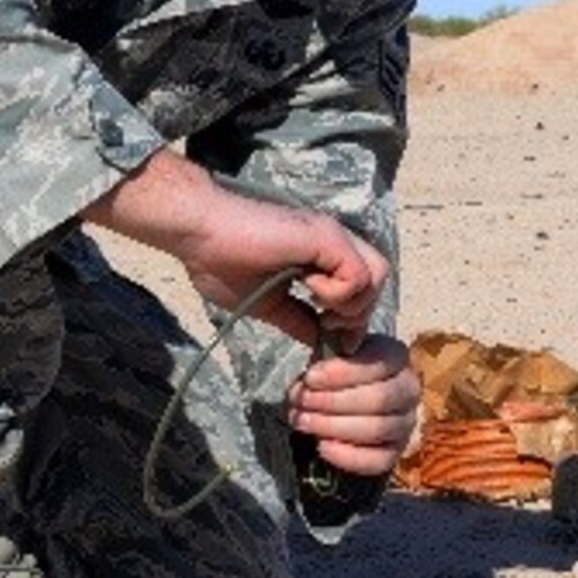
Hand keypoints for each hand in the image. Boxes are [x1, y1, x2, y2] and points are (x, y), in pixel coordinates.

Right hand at [84, 149, 388, 348]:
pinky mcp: (326, 236)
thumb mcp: (268, 304)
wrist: (198, 233)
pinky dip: (338, 293)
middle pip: (379, 281)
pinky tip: (307, 288)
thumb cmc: (221, 261)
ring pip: (377, 277)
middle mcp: (333, 242)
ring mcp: (332, 236)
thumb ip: (298, 320)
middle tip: (323, 325)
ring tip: (316, 306)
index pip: (362, 287)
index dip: (351, 318)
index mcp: (321, 256)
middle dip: (357, 314)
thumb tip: (318, 343)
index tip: (324, 336)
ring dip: (350, 304)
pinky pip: (358, 275)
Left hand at [287, 334, 418, 475]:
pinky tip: (322, 446)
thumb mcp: (331, 350)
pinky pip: (378, 460)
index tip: (310, 378)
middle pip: (379, 399)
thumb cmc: (335, 370)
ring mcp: (405, 423)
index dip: (342, 373)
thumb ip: (332, 346)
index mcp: (396, 356)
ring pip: (377, 429)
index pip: (378, 364)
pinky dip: (347, 456)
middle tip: (302, 401)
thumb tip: (331, 357)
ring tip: (303, 421)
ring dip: (334, 426)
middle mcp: (409, 390)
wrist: (338, 397)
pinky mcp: (395, 452)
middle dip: (334, 402)